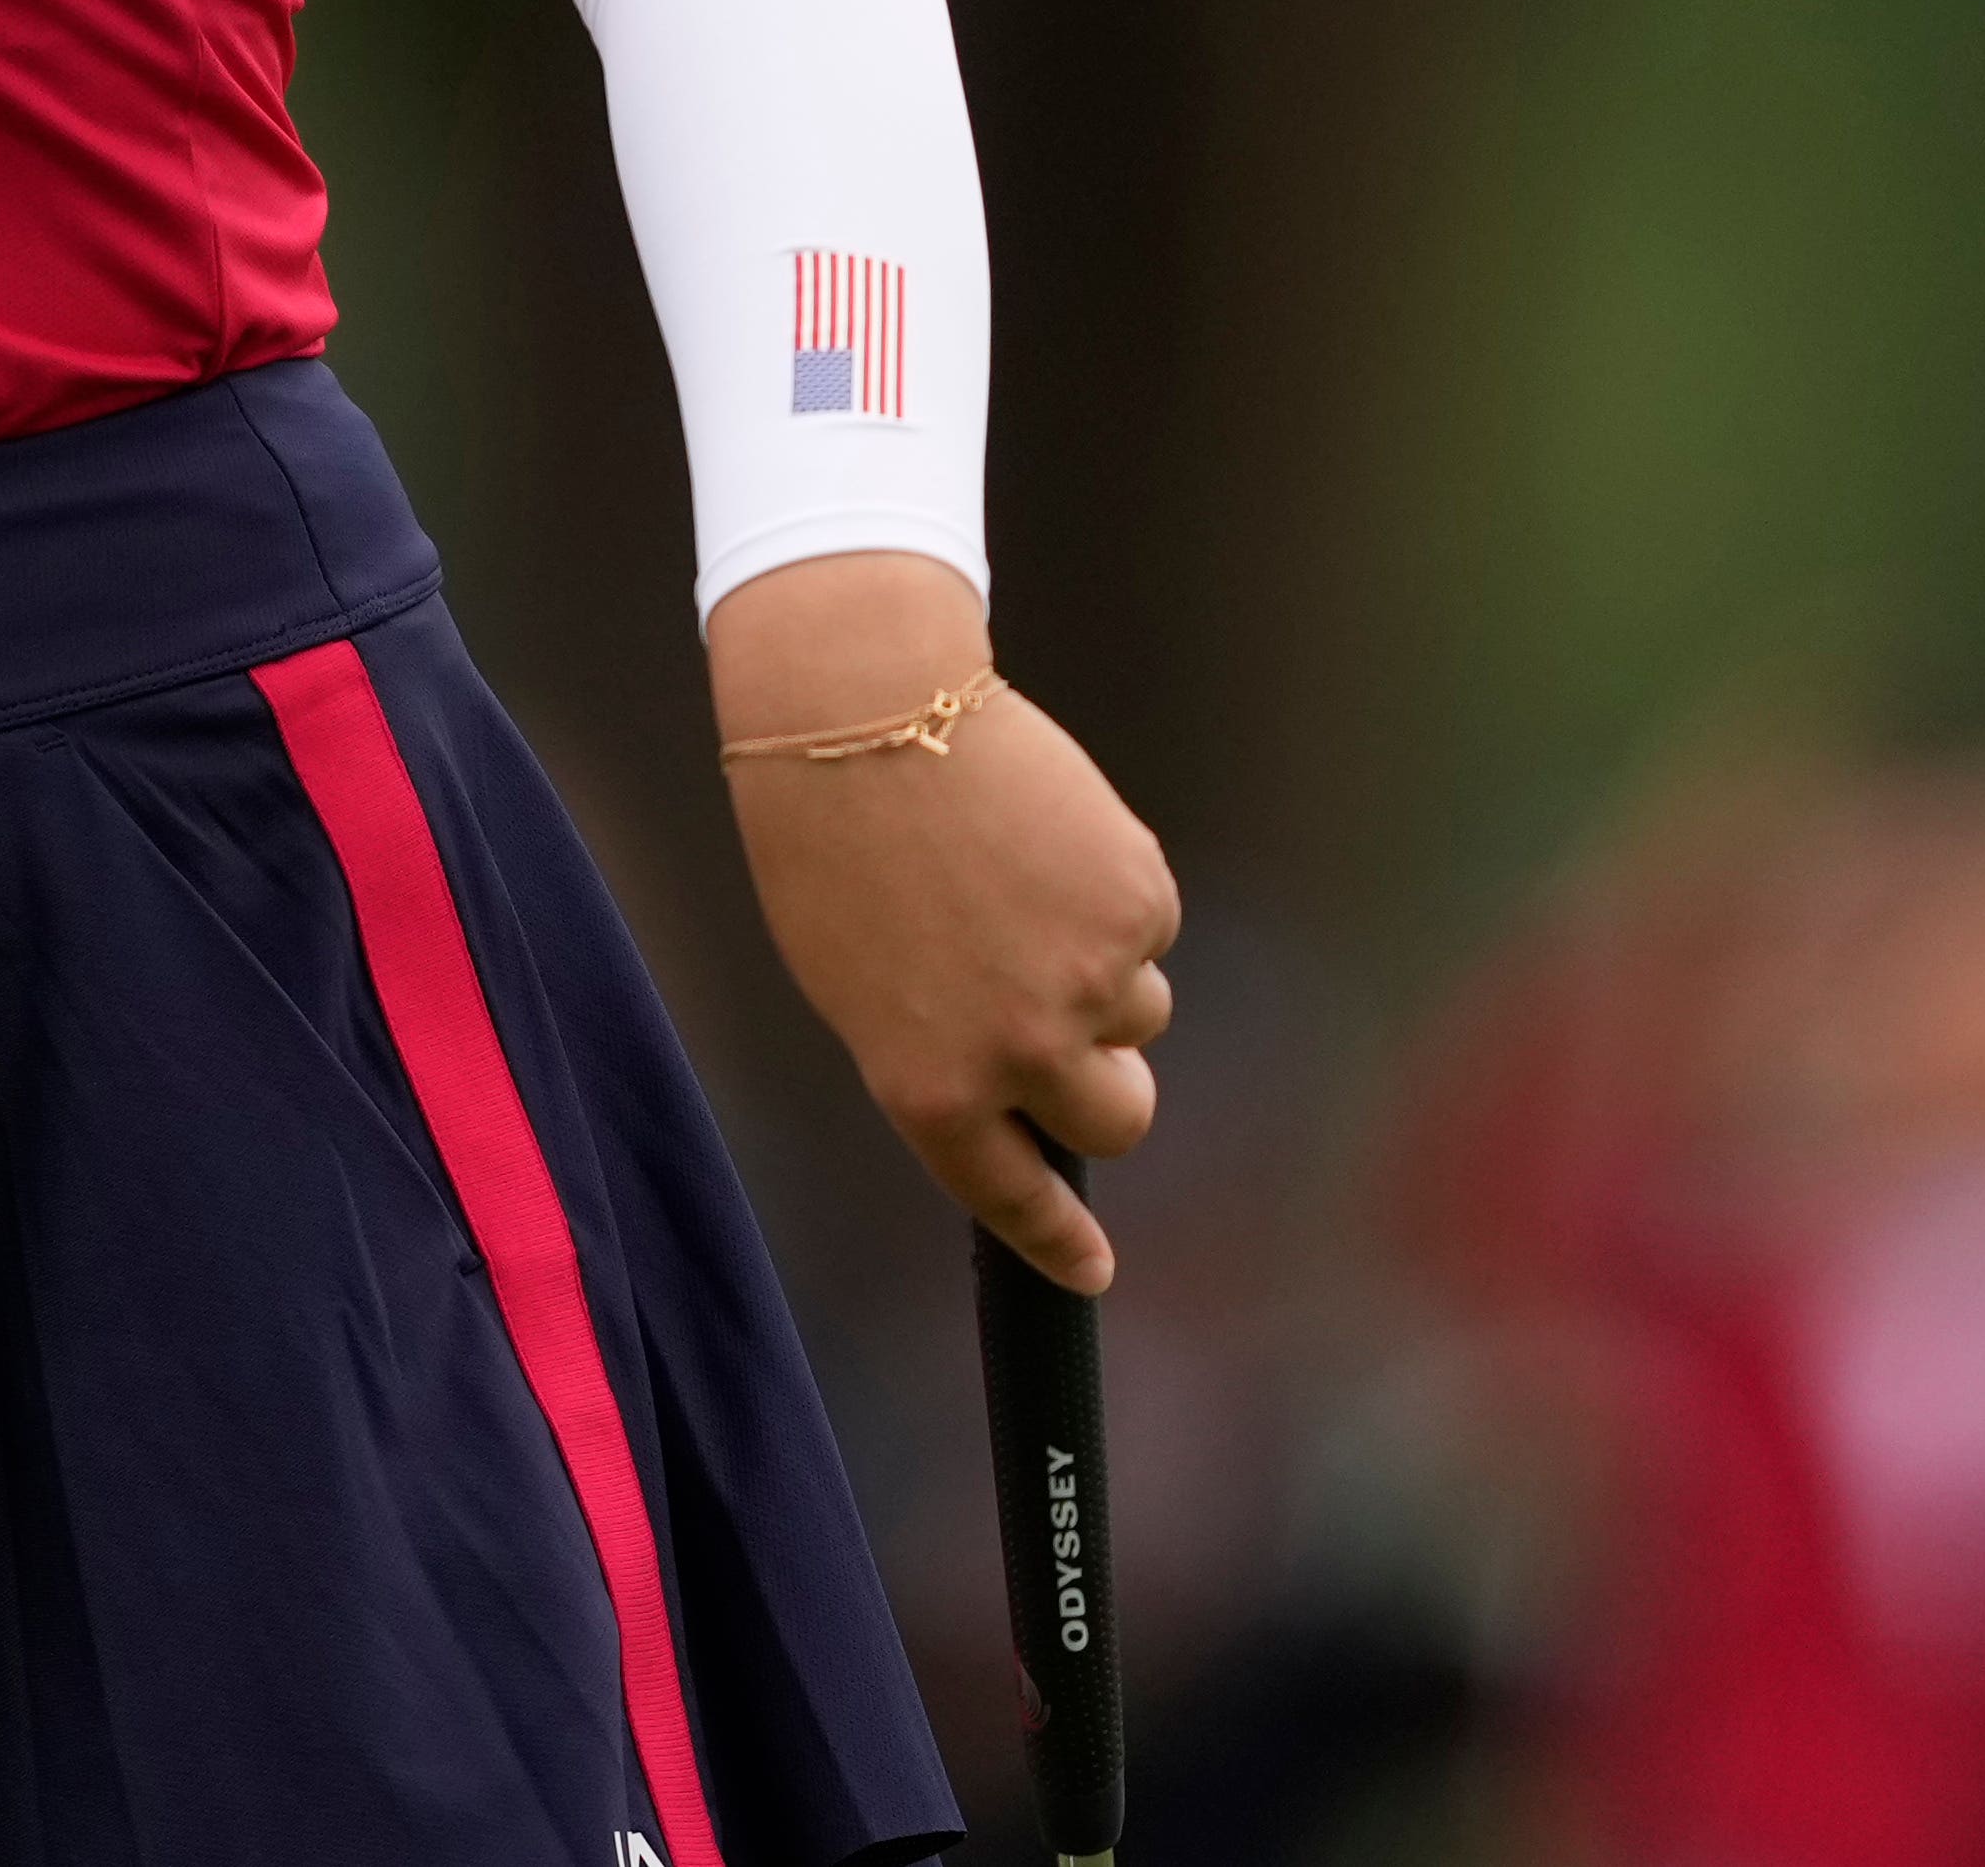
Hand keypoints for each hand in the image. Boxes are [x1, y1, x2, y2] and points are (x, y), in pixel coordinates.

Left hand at [709, 551, 1176, 1293]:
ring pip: (1142, 1014)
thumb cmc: (834, 845)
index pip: (1012, 1197)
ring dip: (1104, 974)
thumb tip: (1016, 1095)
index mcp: (930, 1088)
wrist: (867, 713)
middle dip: (1107, 1086)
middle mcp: (1020, 1053)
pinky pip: (1149, 930)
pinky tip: (1043, 842)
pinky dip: (1112, 898)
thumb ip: (940, 1059)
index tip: (1092, 1270)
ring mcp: (1090, 980)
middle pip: (1118, 1120)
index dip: (1059, 1243)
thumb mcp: (856, 988)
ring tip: (1019, 889)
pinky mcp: (1140, 902)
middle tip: (1067, 1026)